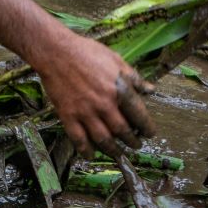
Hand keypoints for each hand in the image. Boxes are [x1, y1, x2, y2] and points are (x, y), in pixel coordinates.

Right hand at [34, 30, 155, 154]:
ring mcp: (85, 111)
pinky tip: (91, 155)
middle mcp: (104, 104)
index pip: (138, 115)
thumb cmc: (87, 52)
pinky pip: (78, 139)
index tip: (150, 133)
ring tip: (119, 153)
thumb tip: (150, 90)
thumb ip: (134, 77)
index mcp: (118, 89)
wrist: (56, 52)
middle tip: (136, 145)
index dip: (147, 128)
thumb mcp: (116, 60)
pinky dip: (86, 150)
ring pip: (103, 139)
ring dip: (113, 150)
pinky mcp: (68, 115)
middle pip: (122, 131)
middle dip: (132, 141)